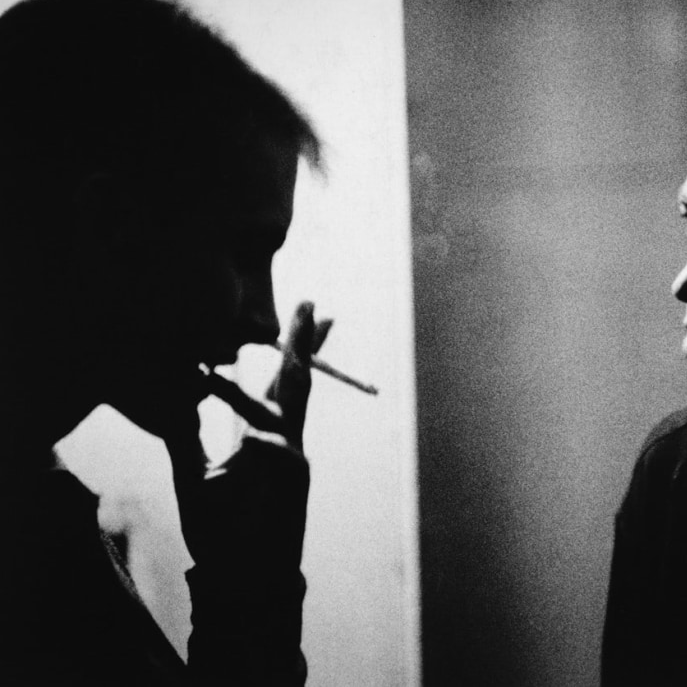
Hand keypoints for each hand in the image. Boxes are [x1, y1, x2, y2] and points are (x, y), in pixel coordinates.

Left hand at [166, 301, 331, 567]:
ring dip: (257, 392)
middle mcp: (285, 442)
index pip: (278, 384)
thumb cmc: (223, 530)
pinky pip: (279, 455)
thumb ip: (188, 434)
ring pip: (283, 411)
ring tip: (234, 369)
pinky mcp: (293, 483)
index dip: (287, 350)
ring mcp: (293, 460)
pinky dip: (261, 448)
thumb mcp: (194, 473)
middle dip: (305, 343)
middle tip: (313, 305)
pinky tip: (242, 447)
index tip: (294, 317)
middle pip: (298, 382)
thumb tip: (176, 397)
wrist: (242, 578)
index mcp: (266, 437)